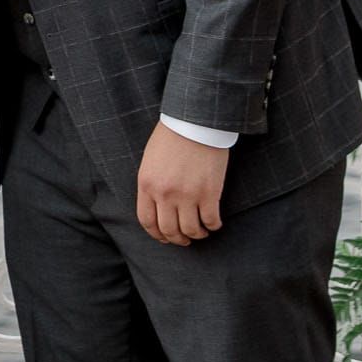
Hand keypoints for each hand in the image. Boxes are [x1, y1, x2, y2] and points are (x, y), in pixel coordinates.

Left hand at [136, 121, 227, 246]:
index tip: (165, 237)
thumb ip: (151, 185)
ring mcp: (187, 195)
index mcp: (147, 185)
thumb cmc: (172, 137)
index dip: (156, 234)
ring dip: (196, 235)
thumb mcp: (150, 161)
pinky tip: (214, 224)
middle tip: (184, 240)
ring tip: (201, 232)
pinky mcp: (209, 193)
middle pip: (169, 230)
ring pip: (190, 230)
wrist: (195, 122)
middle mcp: (165, 194)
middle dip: (177, 239)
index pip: (147, 221)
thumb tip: (157, 207)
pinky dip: (213, 226)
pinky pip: (211, 220)